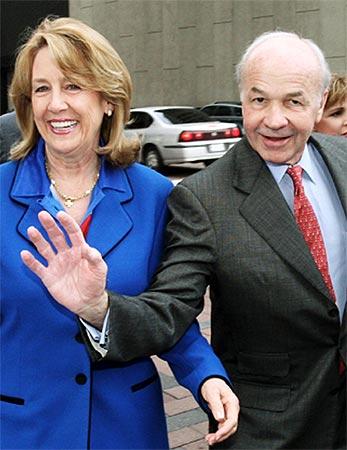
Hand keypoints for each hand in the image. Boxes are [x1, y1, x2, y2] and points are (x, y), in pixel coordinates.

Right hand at [20, 210, 107, 328]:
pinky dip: (31, 261)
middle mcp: (66, 254)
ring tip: (31, 230)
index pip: (73, 233)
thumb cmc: (96, 283)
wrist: (88, 302)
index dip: (67, 223)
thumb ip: (95, 258)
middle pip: (56, 237)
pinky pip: (38, 267)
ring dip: (38, 240)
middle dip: (50, 226)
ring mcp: (56, 264)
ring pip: (45, 249)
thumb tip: (88, 249)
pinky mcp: (48, 276)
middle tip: (42, 215)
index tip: (60, 214)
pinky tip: (25, 253)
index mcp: (79, 250)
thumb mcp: (100, 270)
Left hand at [201, 378, 238, 445]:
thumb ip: (216, 405)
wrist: (210, 381)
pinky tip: (212, 436)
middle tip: (211, 440)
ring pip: (228, 428)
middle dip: (222, 435)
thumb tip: (220, 418)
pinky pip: (224, 426)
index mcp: (232, 402)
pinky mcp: (225, 415)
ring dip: (220, 436)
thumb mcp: (212, 392)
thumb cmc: (212, 384)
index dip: (225, 430)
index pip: (232, 420)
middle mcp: (233, 408)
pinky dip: (218, 432)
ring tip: (210, 440)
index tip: (217, 435)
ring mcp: (230, 412)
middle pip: (231, 427)